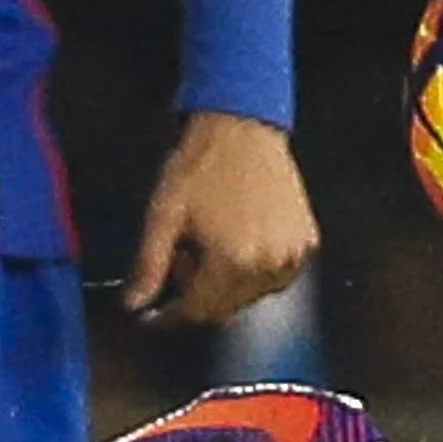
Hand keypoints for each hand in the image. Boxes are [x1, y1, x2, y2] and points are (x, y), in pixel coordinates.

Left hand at [125, 111, 319, 322]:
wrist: (242, 127)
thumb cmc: (202, 166)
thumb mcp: (164, 215)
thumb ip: (149, 265)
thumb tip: (134, 304)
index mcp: (234, 261)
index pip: (199, 311)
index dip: (172, 314)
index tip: (155, 312)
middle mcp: (270, 264)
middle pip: (226, 307)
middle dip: (198, 294)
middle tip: (183, 259)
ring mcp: (293, 254)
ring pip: (252, 294)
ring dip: (227, 283)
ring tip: (210, 244)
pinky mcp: (307, 241)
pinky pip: (276, 275)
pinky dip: (255, 270)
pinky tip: (238, 241)